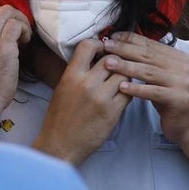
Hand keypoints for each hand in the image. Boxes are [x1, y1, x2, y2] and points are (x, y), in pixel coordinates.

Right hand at [0, 5, 31, 113]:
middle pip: (0, 9)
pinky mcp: (3, 46)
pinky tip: (26, 44)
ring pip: (9, 13)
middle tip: (21, 33)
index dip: (5, 21)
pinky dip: (25, 31)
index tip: (12, 34)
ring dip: (22, 23)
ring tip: (24, 38)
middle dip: (15, 18)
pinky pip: (18, 25)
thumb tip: (3, 29)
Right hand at [33, 38, 130, 164]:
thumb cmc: (59, 118)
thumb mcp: (62, 89)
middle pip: (112, 60)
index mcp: (71, 76)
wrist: (60, 145)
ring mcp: (101, 98)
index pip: (88, 46)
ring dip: (124, 77)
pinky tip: (122, 95)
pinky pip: (129, 93)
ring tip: (120, 82)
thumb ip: (77, 72)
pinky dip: (128, 92)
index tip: (103, 49)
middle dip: (116, 62)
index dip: (99, 44)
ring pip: (123, 75)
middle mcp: (87, 83)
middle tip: (116, 67)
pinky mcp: (113, 112)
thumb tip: (93, 58)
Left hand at [102, 32, 188, 145]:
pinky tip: (122, 87)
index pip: (150, 44)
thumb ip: (149, 62)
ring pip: (149, 71)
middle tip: (106, 47)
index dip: (130, 39)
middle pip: (148, 55)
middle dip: (124, 49)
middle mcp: (182, 67)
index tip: (111, 37)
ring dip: (126, 66)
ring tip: (108, 64)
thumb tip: (122, 46)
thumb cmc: (169, 99)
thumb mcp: (161, 76)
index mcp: (178, 57)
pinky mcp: (179, 98)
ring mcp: (182, 82)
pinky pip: (153, 92)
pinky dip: (136, 89)